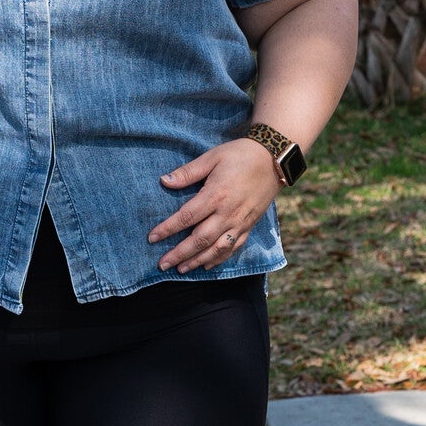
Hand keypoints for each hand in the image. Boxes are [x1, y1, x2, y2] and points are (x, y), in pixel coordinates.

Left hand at [150, 138, 281, 272]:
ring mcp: (240, 222)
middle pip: (200, 240)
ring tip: (181, 270)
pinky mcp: (249, 226)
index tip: (152, 238)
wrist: (273, 160)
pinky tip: (207, 265)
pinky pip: (233, 248)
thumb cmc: (240, 155)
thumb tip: (164, 181)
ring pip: (216, 249)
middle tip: (162, 264)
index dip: (168, 229)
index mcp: (215, 195)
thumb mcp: (212, 157)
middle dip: (179, 254)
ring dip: (197, 261)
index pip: (186, 217)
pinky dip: (219, 259)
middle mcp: (227, 213)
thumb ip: (188, 172)